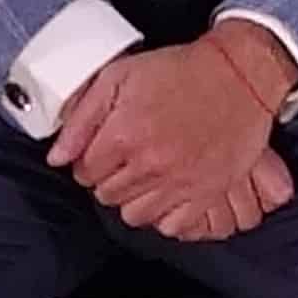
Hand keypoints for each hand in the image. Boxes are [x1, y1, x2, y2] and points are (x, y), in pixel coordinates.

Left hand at [53, 40, 289, 240]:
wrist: (240, 75)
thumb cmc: (182, 71)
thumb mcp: (119, 76)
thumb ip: (81, 118)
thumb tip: (58, 156)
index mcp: (125, 134)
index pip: (84, 172)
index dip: (89, 159)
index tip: (103, 150)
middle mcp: (151, 164)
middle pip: (107, 195)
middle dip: (109, 178)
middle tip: (127, 157)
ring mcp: (181, 182)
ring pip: (135, 215)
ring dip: (134, 198)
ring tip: (146, 176)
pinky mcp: (208, 192)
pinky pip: (172, 226)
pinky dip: (165, 215)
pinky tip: (167, 193)